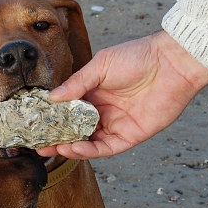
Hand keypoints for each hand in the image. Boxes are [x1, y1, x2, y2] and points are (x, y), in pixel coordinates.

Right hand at [36, 31, 207, 158]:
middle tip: (39, 144)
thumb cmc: (137, 57)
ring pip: (89, 142)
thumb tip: (52, 98)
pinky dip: (89, 151)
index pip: (69, 111)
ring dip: (70, 147)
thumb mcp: (100, 66)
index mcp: (94, 93)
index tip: (36, 124)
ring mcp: (117, 124)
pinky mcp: (131, 136)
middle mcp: (104, 111)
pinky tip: (74, 148)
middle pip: (76, 130)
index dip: (53, 119)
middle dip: (57, 138)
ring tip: (52, 148)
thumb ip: (77, 84)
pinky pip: (106, 148)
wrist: (171, 63)